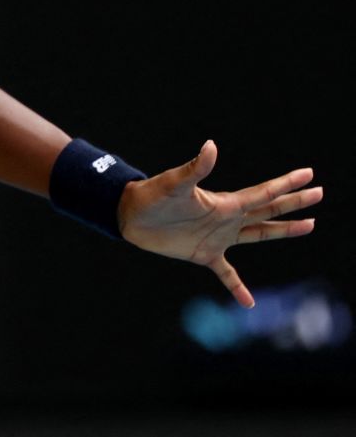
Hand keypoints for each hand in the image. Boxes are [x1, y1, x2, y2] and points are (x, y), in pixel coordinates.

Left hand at [118, 140, 321, 308]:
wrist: (129, 216)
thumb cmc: (150, 197)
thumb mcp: (174, 183)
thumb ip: (195, 168)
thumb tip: (211, 145)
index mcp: (224, 203)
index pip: (262, 193)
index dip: (286, 185)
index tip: (309, 176)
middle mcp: (226, 218)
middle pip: (268, 210)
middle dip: (294, 203)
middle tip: (320, 193)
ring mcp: (218, 237)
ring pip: (258, 234)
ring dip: (282, 230)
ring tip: (309, 225)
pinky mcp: (203, 254)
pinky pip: (226, 273)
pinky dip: (237, 286)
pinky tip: (249, 302)